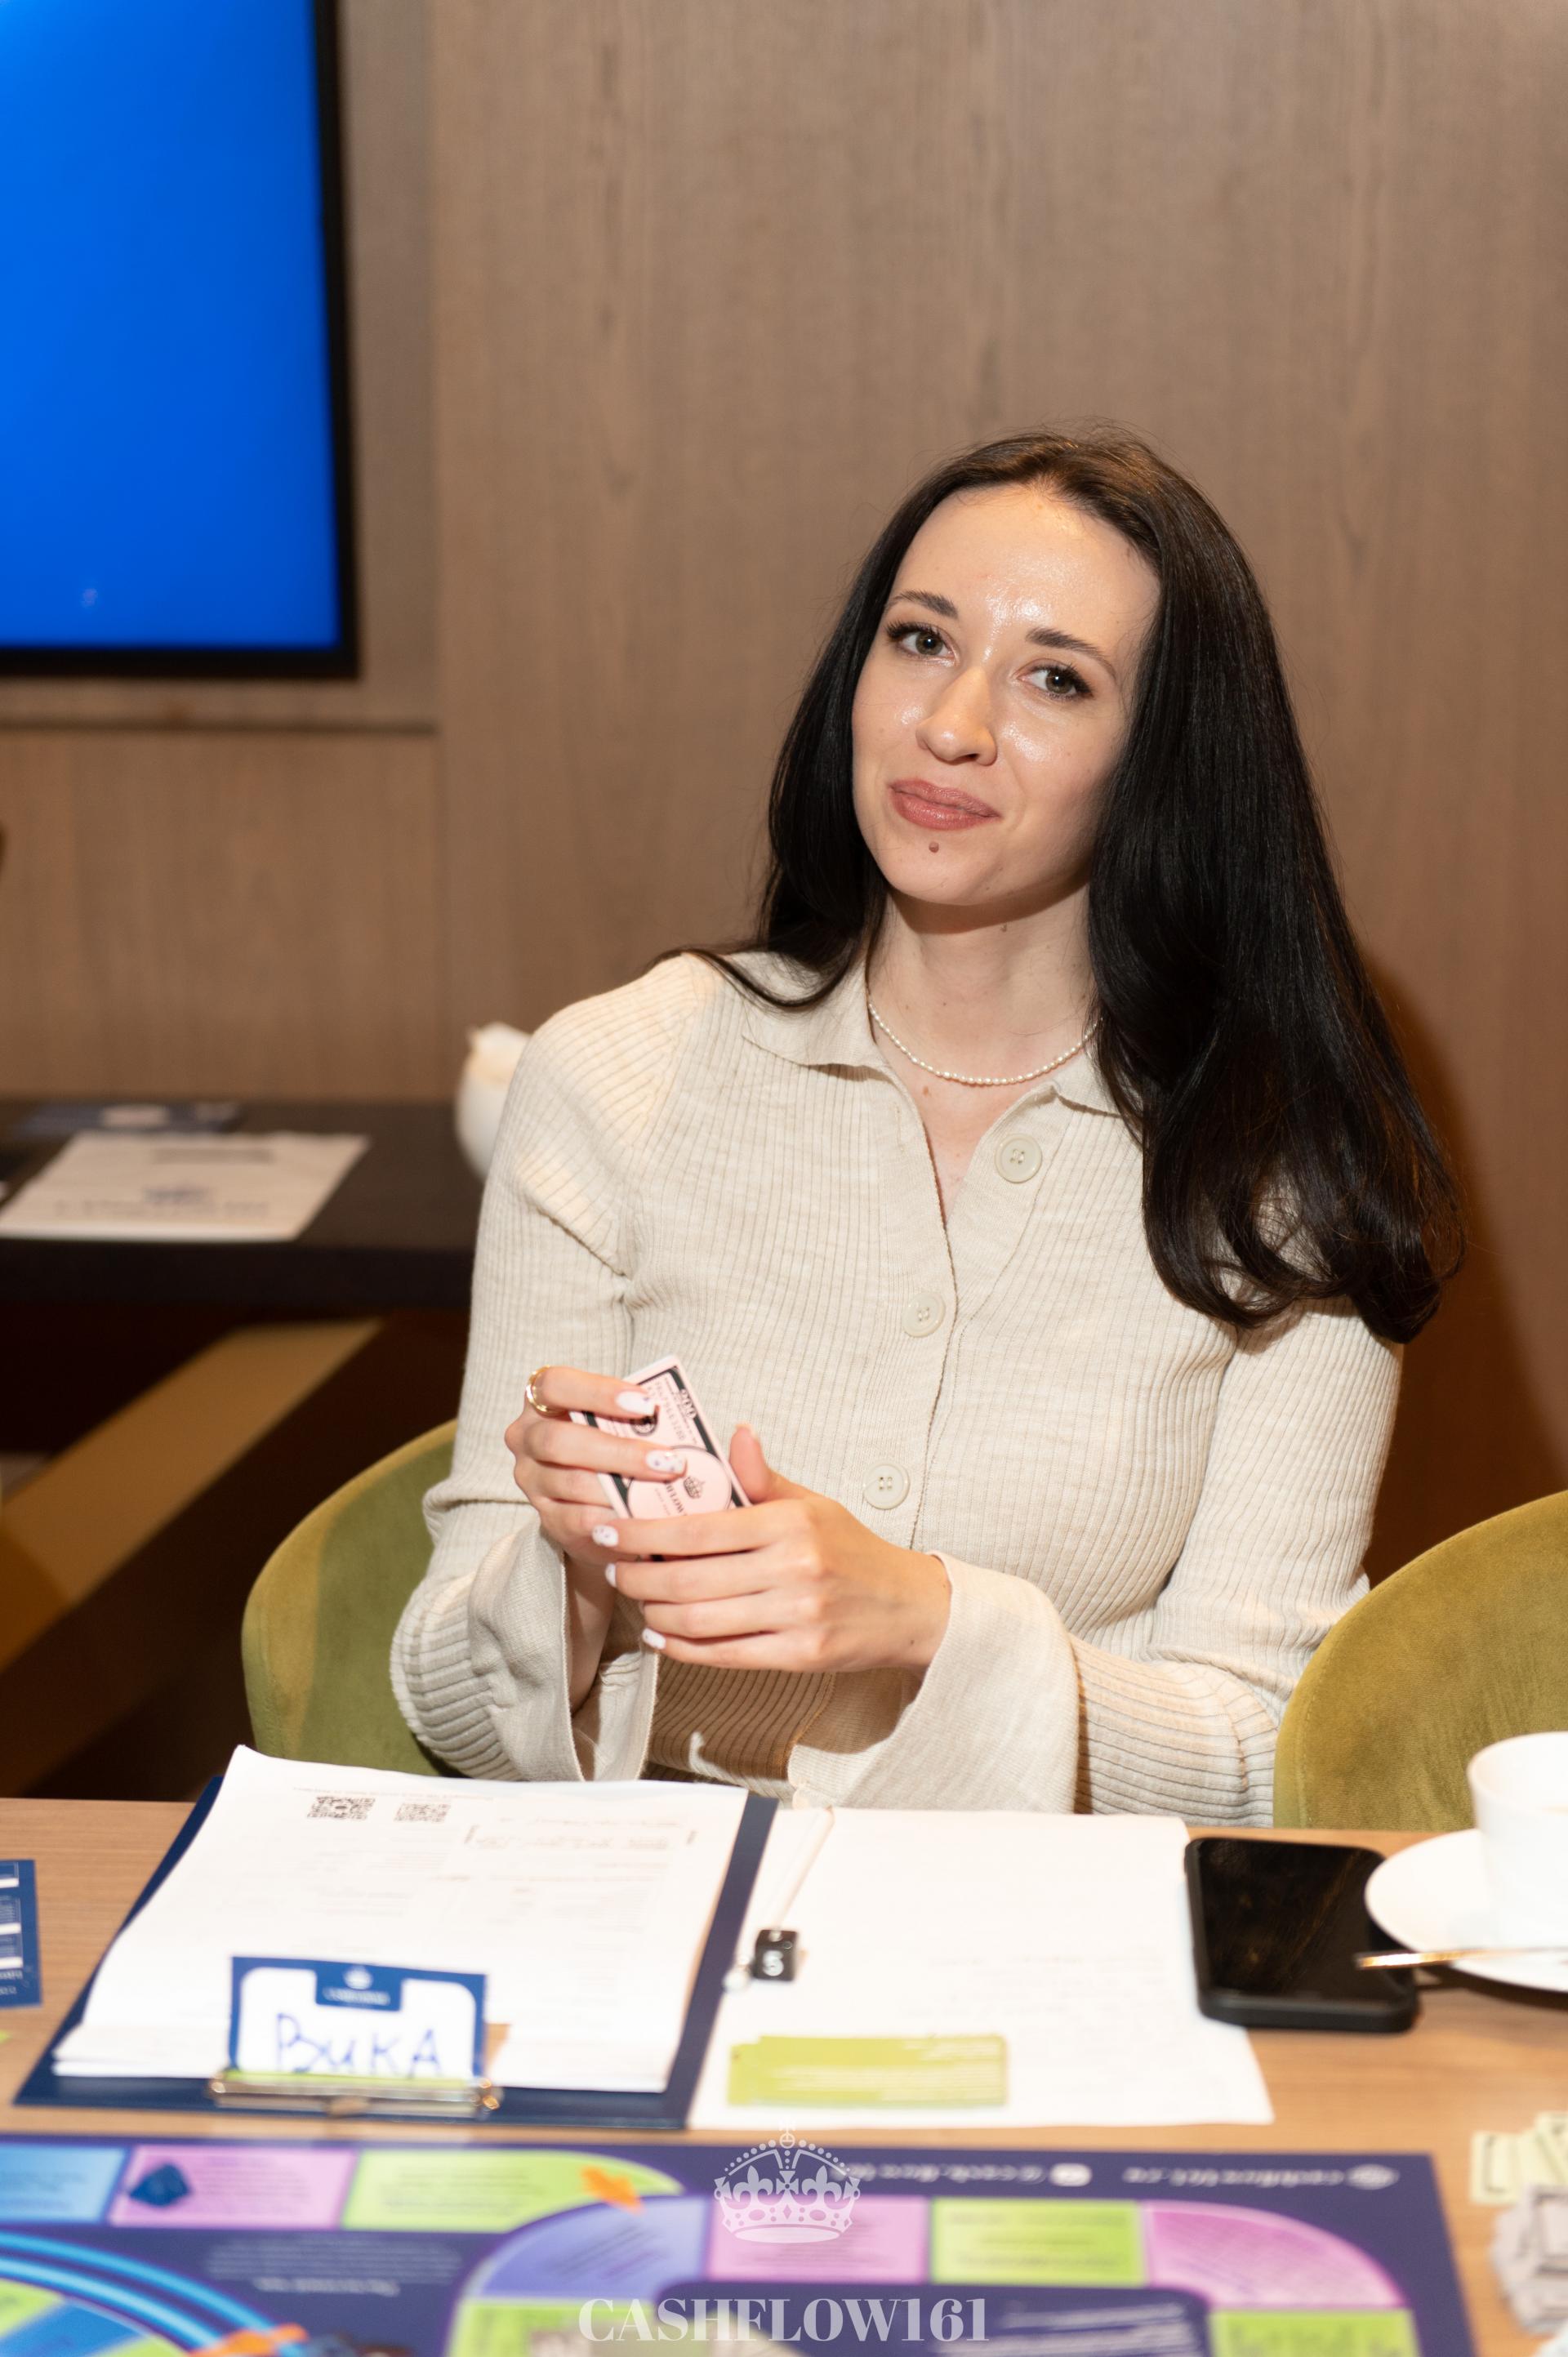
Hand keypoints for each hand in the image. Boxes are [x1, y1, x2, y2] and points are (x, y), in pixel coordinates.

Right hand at [505, 1365, 696, 1706]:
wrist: (612, 1506)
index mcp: (545, 1401)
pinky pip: (577, 1524)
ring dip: (621, 1488)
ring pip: (570, 1484)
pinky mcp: (548, 1523)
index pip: (556, 1385)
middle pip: (559, 1440)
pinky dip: (615, 1523)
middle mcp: (527, 1438)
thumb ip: (678, 1427)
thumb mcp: (644, 1428)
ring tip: (665, 1492)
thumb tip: (743, 1434)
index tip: (647, 1405)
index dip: (597, 1392)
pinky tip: (649, 1523)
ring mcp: (534, 1483)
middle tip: (669, 1462)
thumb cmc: (631, 1452)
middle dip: (617, 1451)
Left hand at [604, 1426, 950, 1673]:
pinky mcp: (798, 1656)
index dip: (643, 1533)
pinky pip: (723, 1655)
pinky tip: (660, 1636)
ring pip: (700, 1620)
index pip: (698, 1530)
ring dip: (654, 1613)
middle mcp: (793, 1569)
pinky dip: (681, 1648)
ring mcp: (796, 1617)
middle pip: (690, 1579)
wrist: (908, 1607)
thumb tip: (735, 1434)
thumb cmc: (852, 1550)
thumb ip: (763, 1477)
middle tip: (613, 1568)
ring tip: (635, 1599)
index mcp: (790, 1524)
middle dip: (638, 1577)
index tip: (609, 1529)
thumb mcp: (813, 1504)